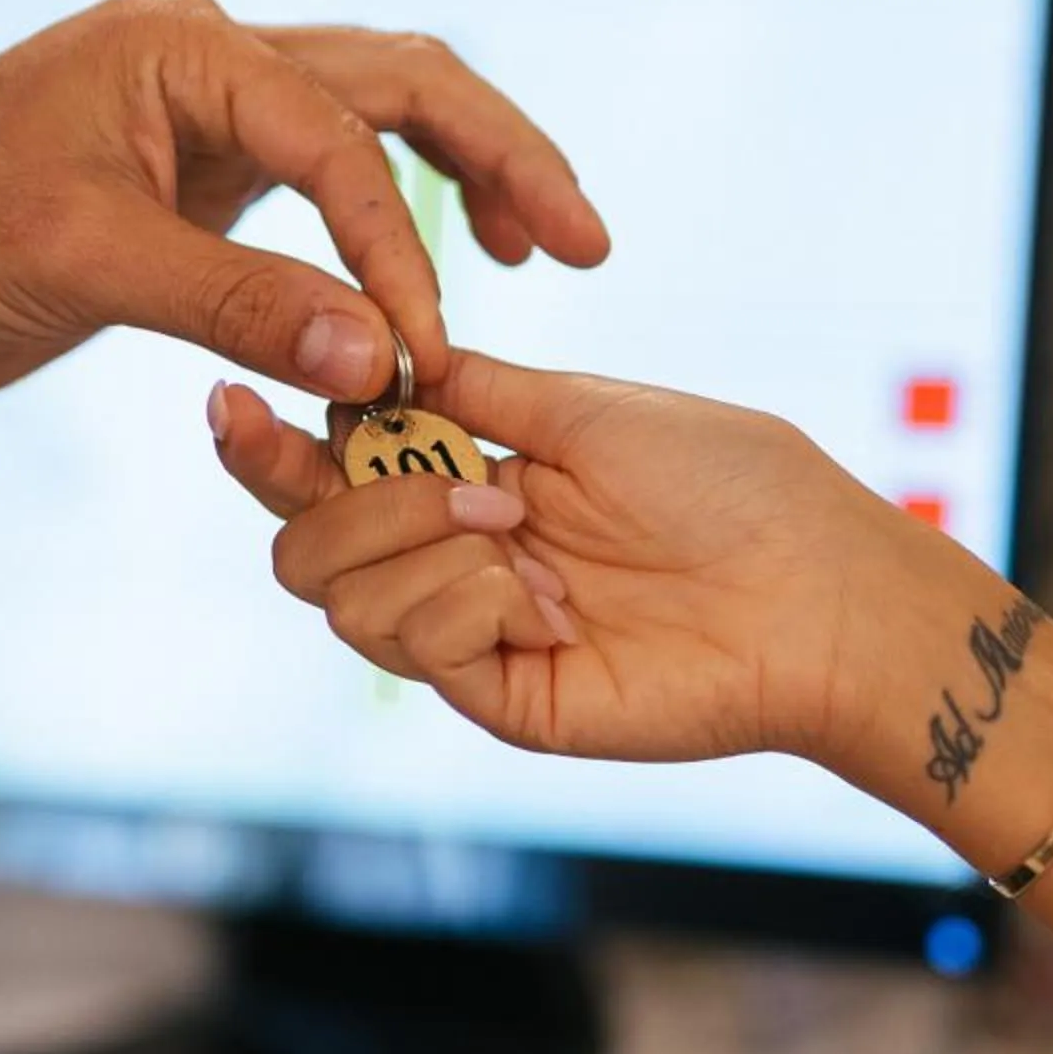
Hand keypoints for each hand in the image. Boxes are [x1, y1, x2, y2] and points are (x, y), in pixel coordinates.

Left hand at [0, 0, 609, 411]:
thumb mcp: (79, 265)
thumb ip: (233, 302)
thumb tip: (379, 352)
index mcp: (185, 47)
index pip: (342, 134)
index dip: (399, 244)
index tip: (424, 351)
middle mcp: (208, 59)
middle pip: (399, 82)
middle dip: (498, 156)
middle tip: (586, 242)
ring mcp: (203, 116)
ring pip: (372, 124)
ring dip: (458, 182)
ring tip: (541, 253)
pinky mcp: (192, 181)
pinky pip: (322, 186)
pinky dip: (383, 230)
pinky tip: (421, 287)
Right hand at [211, 352, 1052, 823]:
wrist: (819, 589)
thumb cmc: (730, 485)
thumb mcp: (584, 408)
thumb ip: (473, 390)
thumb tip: (375, 355)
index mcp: (469, 479)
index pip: (331, 465)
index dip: (271, 439)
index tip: (234, 395)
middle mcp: (455, 558)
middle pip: (303, 543)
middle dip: (328, 493)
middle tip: (445, 474)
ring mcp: (473, 634)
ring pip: (338, 597)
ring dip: (414, 540)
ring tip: (515, 530)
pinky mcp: (502, 698)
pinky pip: (413, 647)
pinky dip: (460, 602)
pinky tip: (540, 598)